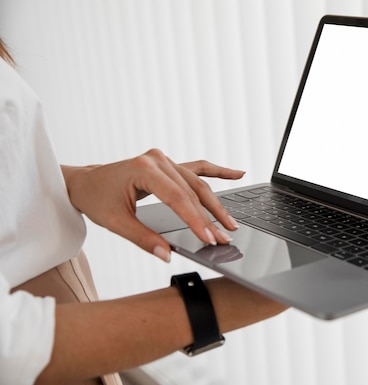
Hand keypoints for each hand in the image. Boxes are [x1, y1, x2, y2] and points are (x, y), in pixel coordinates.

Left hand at [61, 149, 244, 261]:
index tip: (209, 238)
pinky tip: (237, 174)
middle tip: (225, 237)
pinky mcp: (169, 164)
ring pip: (198, 183)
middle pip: (192, 191)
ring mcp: (165, 159)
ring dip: (216, 204)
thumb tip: (167, 254)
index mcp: (144, 168)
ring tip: (231, 223)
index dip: (195, 220)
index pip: (177, 198)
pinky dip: (217, 172)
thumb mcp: (116, 222)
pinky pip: (198, 168)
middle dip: (210, 217)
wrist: (85, 182)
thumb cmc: (97, 198)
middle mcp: (158, 159)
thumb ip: (144, 239)